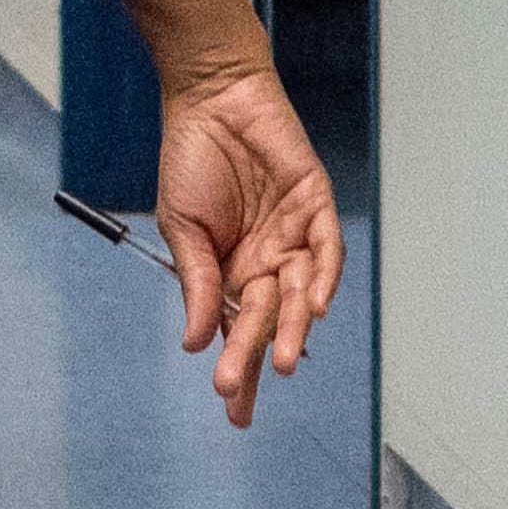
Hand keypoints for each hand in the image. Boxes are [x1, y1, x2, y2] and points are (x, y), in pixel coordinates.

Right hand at [154, 53, 346, 430]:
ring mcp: (294, 235)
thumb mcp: (182, 228)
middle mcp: (268, 260)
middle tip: (239, 393)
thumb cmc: (191, 157)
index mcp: (232, 271)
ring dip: (292, 329)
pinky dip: (322, 277)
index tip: (233, 411)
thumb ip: (197, 283)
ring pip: (300, 294)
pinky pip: (326, 249)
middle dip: (254, 358)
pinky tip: (313, 306)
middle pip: (268, 320)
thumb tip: (196, 343)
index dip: (238, 370)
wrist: (211, 97)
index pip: (238, 330)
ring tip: (280, 363)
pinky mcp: (316, 204)